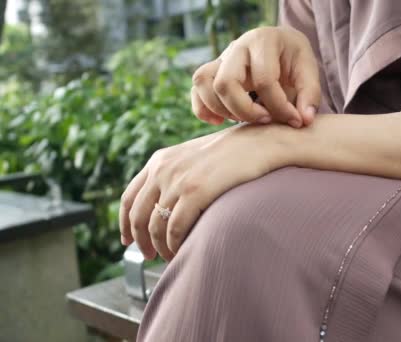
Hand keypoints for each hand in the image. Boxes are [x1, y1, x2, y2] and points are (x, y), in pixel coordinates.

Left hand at [119, 124, 285, 259]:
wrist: (261, 142)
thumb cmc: (235, 153)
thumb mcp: (196, 157)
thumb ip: (177, 174)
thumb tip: (168, 202)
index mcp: (160, 161)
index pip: (129, 197)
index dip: (125, 223)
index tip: (128, 240)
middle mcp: (163, 170)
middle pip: (137, 215)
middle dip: (141, 241)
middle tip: (150, 255)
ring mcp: (178, 181)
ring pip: (155, 226)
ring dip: (160, 247)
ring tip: (170, 256)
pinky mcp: (196, 192)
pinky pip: (175, 228)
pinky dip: (175, 244)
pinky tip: (182, 250)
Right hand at [191, 26, 320, 127]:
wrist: (281, 46)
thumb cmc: (294, 60)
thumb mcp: (309, 71)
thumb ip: (310, 95)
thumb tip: (304, 120)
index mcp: (263, 41)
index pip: (264, 80)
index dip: (280, 106)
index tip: (294, 120)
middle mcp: (237, 47)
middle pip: (225, 82)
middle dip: (245, 110)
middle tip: (266, 120)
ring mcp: (220, 59)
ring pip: (203, 83)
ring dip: (223, 110)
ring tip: (245, 119)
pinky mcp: (212, 73)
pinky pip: (196, 91)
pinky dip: (204, 110)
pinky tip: (220, 122)